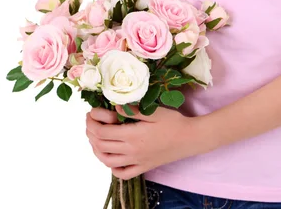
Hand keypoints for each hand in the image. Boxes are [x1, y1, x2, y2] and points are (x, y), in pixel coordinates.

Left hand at [85, 104, 203, 179]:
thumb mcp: (153, 111)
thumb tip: (113, 107)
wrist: (189, 139)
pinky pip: (122, 173)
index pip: (102, 132)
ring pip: (107, 160)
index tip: (91, 113)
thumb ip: (132, 110)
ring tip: (96, 137)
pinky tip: (112, 157)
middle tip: (90, 121)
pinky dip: (112, 167)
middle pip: (101, 145)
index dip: (92, 122)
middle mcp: (131, 151)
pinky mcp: (143, 168)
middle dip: (91, 133)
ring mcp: (136, 161)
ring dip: (96, 149)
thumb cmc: (173, 122)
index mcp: (132, 135)